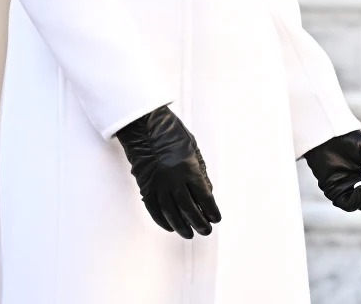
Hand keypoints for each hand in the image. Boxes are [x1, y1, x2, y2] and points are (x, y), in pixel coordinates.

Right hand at [114, 105, 220, 238]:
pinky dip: (162, 220)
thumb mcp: (193, 149)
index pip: (203, 196)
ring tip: (189, 234)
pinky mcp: (144, 186)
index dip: (211, 210)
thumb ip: (200, 172)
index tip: (216, 218)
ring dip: (181, 225)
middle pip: (188, 208)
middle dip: (199, 222)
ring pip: (170, 212)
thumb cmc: (171, 133)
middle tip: (205, 231)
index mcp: (188, 168)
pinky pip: (154, 208)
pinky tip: (170, 226)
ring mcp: (157, 184)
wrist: (145, 126)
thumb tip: (206, 193)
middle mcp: (173, 179)